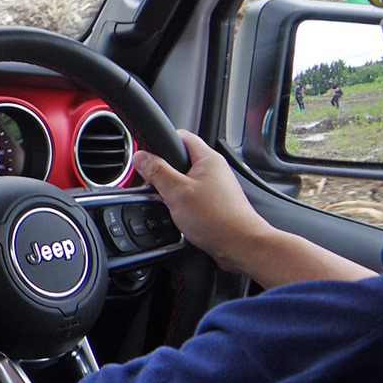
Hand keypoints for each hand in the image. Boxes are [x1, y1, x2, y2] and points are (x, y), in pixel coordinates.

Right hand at [132, 129, 273, 275]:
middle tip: (156, 184)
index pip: (181, 136)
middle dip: (164, 171)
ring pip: (185, 180)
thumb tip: (141, 157)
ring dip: (173, 190)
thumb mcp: (177, 192)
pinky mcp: (215, 203)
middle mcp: (215, 170)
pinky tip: (179, 214)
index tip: (148, 154)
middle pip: (181, 159)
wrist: (241, 246)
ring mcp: (216, 187)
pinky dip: (182, 202)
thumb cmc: (218, 219)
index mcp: (208, 159)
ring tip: (169, 202)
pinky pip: (192, 195)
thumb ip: (157, 172)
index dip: (162, 142)